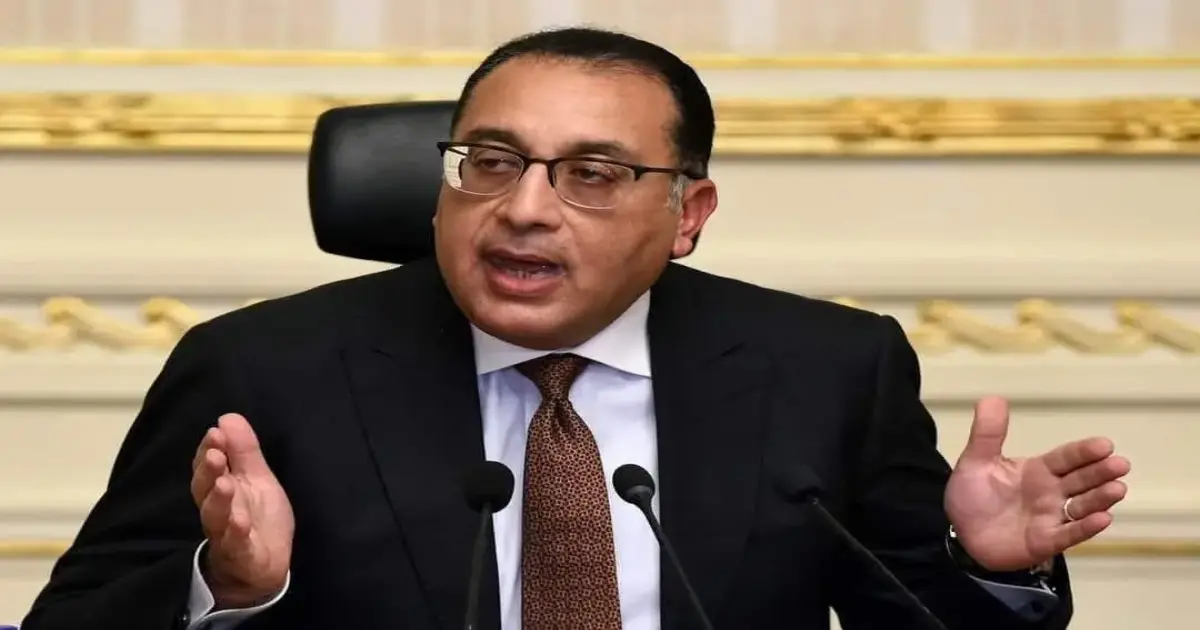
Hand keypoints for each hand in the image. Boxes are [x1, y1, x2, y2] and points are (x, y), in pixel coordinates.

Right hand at [191, 413, 294, 607]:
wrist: (264, 567)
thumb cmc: (256, 518)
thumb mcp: (256, 478)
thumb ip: (243, 450)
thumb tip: (228, 417)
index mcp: (220, 488)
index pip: (208, 467)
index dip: (209, 450)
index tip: (216, 432)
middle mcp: (218, 510)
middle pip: (204, 490)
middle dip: (208, 471)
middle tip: (214, 453)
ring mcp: (227, 535)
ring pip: (216, 517)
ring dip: (219, 500)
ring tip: (224, 483)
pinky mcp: (242, 556)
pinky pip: (236, 545)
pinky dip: (237, 533)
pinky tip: (240, 520)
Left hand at [944, 396, 1130, 571]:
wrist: (961, 534)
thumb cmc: (974, 495)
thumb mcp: (976, 461)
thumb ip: (987, 434)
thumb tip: (992, 397)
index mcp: (1038, 470)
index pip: (1066, 458)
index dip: (1084, 452)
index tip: (1105, 444)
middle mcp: (1051, 493)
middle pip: (1082, 480)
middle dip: (1101, 472)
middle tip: (1121, 464)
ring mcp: (1051, 518)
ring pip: (1082, 507)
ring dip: (1100, 498)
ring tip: (1118, 488)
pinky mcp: (1045, 542)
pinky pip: (1068, 534)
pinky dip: (1085, 528)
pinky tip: (1103, 519)